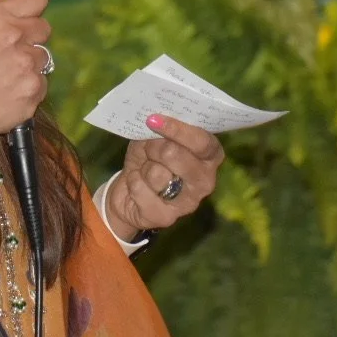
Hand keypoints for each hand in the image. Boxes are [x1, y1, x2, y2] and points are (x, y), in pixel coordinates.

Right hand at [0, 0, 52, 149]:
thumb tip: (15, 15)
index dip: (30, 11)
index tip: (25, 20)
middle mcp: (13, 33)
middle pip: (44, 27)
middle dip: (31, 38)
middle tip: (12, 52)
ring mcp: (27, 61)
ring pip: (44, 56)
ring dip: (30, 64)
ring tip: (6, 76)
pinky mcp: (35, 86)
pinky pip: (42, 82)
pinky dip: (29, 87)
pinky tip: (9, 92)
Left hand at [104, 114, 224, 241]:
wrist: (127, 194)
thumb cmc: (147, 160)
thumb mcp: (153, 139)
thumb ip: (161, 128)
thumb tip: (155, 118)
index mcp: (209, 157)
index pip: (203, 142)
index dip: (179, 130)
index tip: (154, 120)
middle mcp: (205, 181)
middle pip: (177, 156)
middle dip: (154, 148)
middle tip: (148, 149)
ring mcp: (189, 203)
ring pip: (157, 174)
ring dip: (143, 167)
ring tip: (144, 170)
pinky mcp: (167, 218)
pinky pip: (141, 190)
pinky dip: (132, 182)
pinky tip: (136, 185)